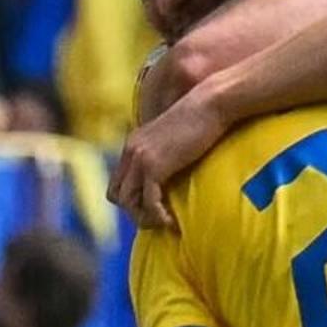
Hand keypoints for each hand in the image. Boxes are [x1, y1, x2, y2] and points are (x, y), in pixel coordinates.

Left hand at [110, 79, 227, 228]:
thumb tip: (173, 171)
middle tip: (157, 217)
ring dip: (145, 217)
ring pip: (127, 202)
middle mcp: (131, 151)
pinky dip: (158, 216)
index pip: (118, 181)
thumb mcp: (176, 137)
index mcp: (134, 144)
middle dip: (134, 211)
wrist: (210, 104)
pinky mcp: (155, 166)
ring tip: (164, 221)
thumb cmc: (203, 119)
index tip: (153, 205)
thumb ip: (166, 152)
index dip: (131, 199)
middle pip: (116, 194)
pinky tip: (172, 221)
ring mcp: (140, 158)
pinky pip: (148, 202)